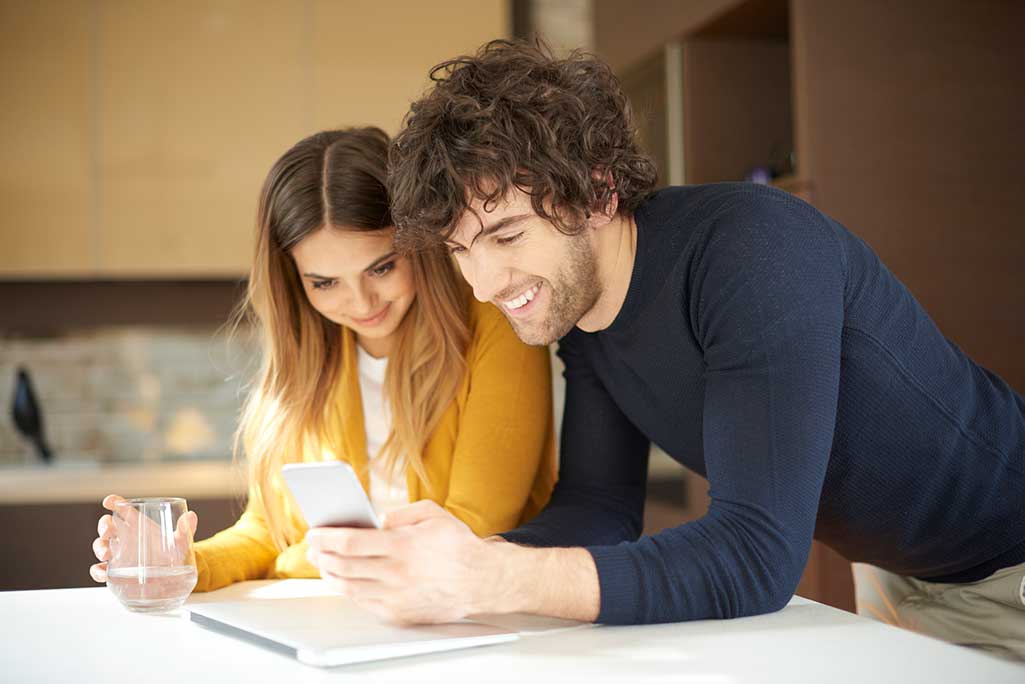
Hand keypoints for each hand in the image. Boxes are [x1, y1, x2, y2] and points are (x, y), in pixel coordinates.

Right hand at [89, 494, 197, 582]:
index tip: (109, 501)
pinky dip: (97, 571)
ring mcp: (119, 554)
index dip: (114, 502)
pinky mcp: (116, 571)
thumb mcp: (181, 541)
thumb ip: (185, 529)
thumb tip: (191, 515)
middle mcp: (125, 537)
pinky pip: (100, 570)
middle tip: (108, 531)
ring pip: (101, 545)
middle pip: (107, 525)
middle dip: (103, 525)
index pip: (122, 509)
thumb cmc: (174, 554)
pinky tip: (103, 572)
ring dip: (99, 547)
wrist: (174, 576)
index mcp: (138, 524)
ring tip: (106, 554)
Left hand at [305, 500, 486, 623]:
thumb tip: (373, 520)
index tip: (313, 532)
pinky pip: (363, 602)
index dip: (326, 537)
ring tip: (323, 563)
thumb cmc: (458, 545)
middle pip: (343, 566)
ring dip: (330, 574)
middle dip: (321, 555)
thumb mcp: (432, 514)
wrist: (482, 581)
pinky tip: (345, 580)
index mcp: (403, 545)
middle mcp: (396, 573)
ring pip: (348, 587)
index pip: (350, 542)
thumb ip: (400, 514)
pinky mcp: (399, 614)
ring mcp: (396, 597)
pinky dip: (349, 590)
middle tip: (313, 547)